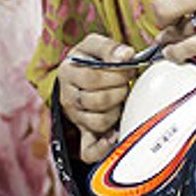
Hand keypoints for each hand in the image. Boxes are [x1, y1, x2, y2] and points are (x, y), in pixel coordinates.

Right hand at [56, 34, 138, 161]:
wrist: (76, 77)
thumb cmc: (90, 60)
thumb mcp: (94, 46)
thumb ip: (109, 48)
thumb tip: (127, 55)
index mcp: (67, 72)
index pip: (92, 77)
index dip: (116, 74)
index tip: (128, 70)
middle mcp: (67, 97)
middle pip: (95, 100)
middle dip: (119, 92)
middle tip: (125, 85)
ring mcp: (74, 117)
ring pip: (97, 121)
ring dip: (116, 111)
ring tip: (121, 101)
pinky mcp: (83, 133)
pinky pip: (88, 149)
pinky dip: (102, 148)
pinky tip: (114, 138)